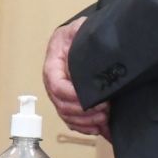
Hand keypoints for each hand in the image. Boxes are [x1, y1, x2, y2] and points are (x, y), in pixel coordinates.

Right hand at [43, 16, 110, 138]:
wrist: (75, 41)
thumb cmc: (76, 36)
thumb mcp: (78, 28)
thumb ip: (79, 31)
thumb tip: (85, 35)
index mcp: (53, 66)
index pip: (57, 86)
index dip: (73, 95)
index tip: (94, 97)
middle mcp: (53, 83)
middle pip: (62, 105)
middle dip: (84, 111)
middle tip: (105, 109)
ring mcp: (60, 96)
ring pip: (67, 116)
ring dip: (85, 121)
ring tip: (104, 119)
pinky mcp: (69, 103)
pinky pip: (72, 121)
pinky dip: (84, 128)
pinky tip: (97, 128)